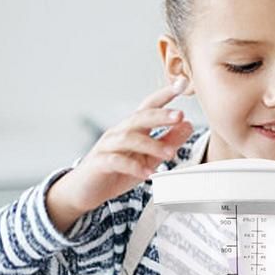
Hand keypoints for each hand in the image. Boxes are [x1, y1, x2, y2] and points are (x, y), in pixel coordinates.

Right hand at [46, 81, 193, 231]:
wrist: (86, 191)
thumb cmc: (118, 172)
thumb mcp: (149, 157)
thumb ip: (168, 141)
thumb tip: (188, 124)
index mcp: (133, 128)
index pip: (149, 106)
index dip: (165, 94)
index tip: (183, 83)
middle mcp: (119, 132)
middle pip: (140, 117)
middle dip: (160, 114)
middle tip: (180, 115)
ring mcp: (107, 146)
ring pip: (129, 138)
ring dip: (151, 145)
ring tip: (170, 154)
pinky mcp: (98, 163)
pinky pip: (115, 160)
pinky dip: (133, 166)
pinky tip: (147, 173)